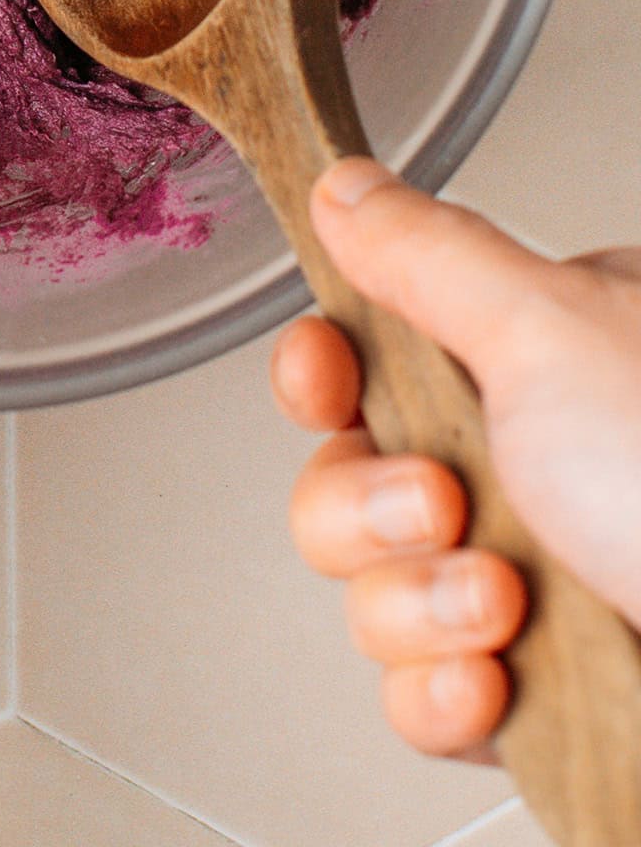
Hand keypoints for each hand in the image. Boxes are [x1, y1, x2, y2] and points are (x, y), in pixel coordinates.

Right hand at [272, 158, 640, 761]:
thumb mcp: (555, 333)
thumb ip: (429, 254)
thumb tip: (348, 187)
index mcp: (544, 356)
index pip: (375, 343)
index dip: (324, 367)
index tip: (328, 377)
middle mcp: (534, 460)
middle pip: (349, 469)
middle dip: (372, 504)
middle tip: (448, 503)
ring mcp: (534, 576)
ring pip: (374, 585)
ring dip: (420, 604)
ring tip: (504, 606)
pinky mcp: (536, 691)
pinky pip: (417, 692)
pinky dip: (442, 692)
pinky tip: (494, 680)